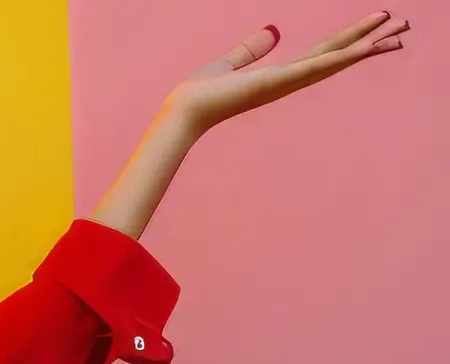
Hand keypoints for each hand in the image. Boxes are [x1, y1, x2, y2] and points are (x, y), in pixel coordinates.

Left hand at [164, 12, 409, 136]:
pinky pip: (315, 67)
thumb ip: (252, 48)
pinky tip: (364, 48)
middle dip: (372, 40)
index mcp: (281, 74)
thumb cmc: (199, 93)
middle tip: (406, 26)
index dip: (352, 39)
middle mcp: (290, 80)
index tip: (378, 26)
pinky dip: (341, 57)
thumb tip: (273, 31)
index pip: (324, 53)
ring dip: (368, 45)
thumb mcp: (230, 62)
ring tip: (399, 31)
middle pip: (339, 55)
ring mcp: (286, 83)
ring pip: (336, 60)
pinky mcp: (277, 82)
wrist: (183, 112)